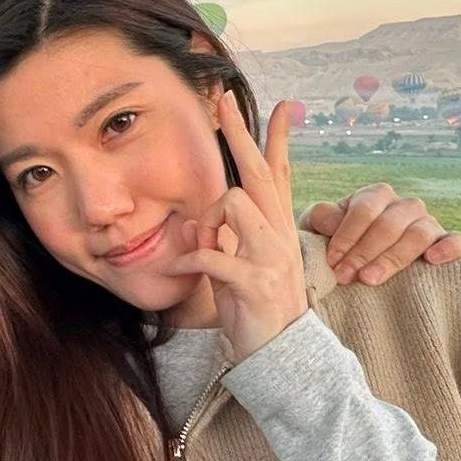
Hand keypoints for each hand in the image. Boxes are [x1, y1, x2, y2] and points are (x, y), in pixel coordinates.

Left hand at [164, 92, 308, 359]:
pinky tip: (178, 270)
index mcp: (278, 229)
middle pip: (259, 172)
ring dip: (207, 221)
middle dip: (241, 135)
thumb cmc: (256, 310)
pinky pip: (211, 254)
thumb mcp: (244, 265)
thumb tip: (202, 218)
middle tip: (224, 103)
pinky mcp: (254, 281)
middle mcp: (280, 235)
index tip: (283, 106)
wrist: (280, 358)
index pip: (280, 174)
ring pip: (233, 202)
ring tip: (201, 248)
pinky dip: (188, 261)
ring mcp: (271, 256)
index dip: (279, 140)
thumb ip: (230, 238)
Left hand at [302, 184, 460, 285]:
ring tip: (370, 279)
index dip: (347, 236)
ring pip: (418, 234)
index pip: (365, 210)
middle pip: (389, 225)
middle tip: (345, 277)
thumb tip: (332, 220)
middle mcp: (404, 205)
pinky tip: (433, 260)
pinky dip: (448, 248)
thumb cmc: (337, 242)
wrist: (359, 262)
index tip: (332, 260)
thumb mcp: (320, 227)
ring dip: (393, 258)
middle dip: (364, 252)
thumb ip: (322, 217)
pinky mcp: (445, 242)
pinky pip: (457, 240)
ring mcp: (427, 223)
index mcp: (376, 195)